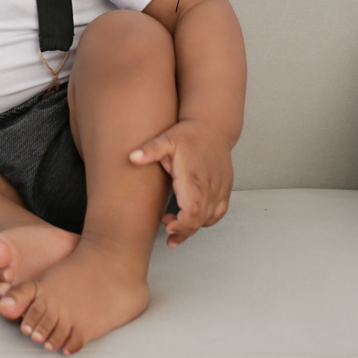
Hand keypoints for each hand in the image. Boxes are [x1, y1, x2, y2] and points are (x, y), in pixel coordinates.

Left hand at [129, 118, 232, 246]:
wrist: (213, 127)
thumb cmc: (189, 135)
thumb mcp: (167, 139)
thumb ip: (150, 149)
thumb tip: (132, 157)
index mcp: (193, 176)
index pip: (193, 210)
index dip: (182, 224)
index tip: (167, 225)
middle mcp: (209, 185)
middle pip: (199, 219)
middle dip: (183, 231)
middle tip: (167, 230)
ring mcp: (219, 188)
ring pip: (209, 219)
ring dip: (192, 228)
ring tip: (174, 227)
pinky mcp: (225, 188)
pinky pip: (218, 213)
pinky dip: (205, 221)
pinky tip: (193, 221)